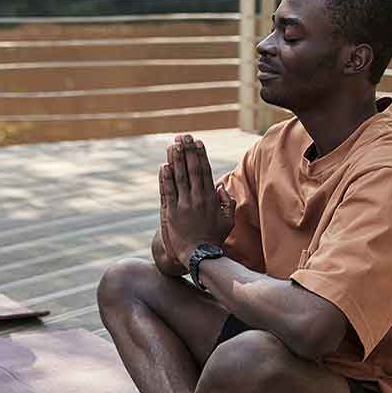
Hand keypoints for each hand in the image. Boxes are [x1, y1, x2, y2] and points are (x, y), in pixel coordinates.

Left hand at [159, 135, 234, 266]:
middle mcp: (197, 199)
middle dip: (187, 151)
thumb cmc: (214, 239)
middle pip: (192, 170)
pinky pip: (168, 191)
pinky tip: (164, 166)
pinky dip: (166, 178)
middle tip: (183, 137)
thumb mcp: (227, 221)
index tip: (197, 142)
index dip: (200, 155)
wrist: (199, 255)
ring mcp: (184, 205)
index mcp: (210, 199)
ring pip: (179, 177)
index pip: (205, 171)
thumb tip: (221, 187)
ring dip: (176, 160)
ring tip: (173, 145)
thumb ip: (227, 203)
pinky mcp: (171, 212)